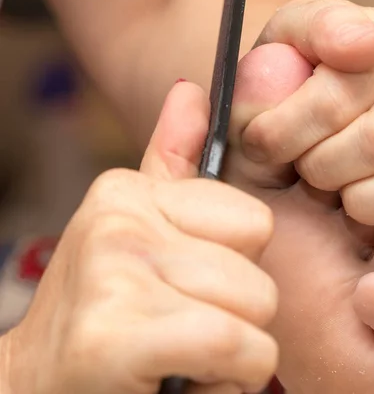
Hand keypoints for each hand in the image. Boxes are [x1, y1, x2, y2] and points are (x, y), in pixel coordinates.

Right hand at [4, 82, 277, 393]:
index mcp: (129, 192)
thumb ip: (170, 157)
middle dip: (236, 315)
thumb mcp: (135, 228)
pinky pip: (237, 349)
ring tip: (182, 355)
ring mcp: (115, 274)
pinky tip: (181, 379)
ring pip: (257, 311)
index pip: (255, 222)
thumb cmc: (102, 311)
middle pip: (259, 272)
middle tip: (183, 330)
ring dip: (236, 353)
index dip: (236, 265)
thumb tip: (191, 88)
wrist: (34, 390)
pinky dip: (230, 381)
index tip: (192, 286)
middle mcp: (119, 221)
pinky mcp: (115, 337)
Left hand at [223, 0, 373, 392]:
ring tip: (338, 195)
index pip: (345, 88)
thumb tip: (367, 44)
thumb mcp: (281, 50)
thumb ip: (312, 32)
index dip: (288, 125)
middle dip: (319, 166)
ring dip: (362, 203)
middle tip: (299, 168)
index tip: (259, 140)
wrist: (300, 145)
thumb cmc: (289, 94)